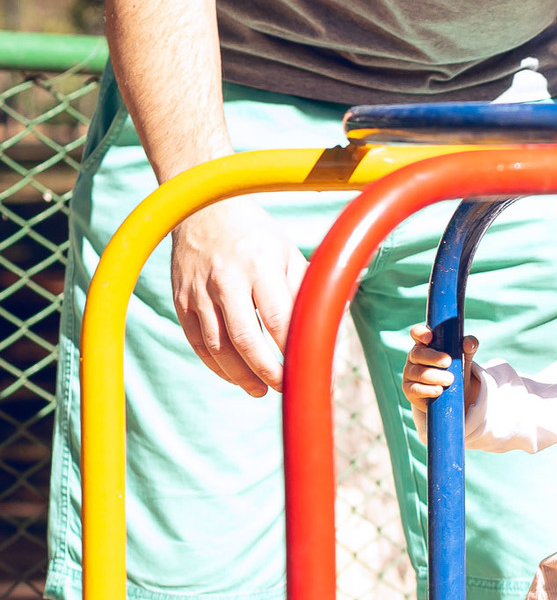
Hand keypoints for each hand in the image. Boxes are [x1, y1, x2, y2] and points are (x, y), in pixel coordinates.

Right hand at [171, 199, 306, 396]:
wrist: (205, 208)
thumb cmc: (258, 236)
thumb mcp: (288, 253)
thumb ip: (308, 288)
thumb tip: (332, 321)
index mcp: (261, 266)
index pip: (279, 319)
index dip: (293, 352)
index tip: (307, 371)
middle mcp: (227, 279)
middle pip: (246, 339)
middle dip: (267, 372)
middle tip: (283, 388)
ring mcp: (200, 291)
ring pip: (218, 347)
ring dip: (240, 376)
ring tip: (259, 390)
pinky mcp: (182, 299)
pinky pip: (198, 342)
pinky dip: (216, 365)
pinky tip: (234, 376)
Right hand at [402, 324, 480, 409]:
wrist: (451, 393)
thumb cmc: (454, 368)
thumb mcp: (464, 356)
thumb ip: (469, 346)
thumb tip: (469, 344)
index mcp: (424, 343)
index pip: (416, 333)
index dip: (420, 333)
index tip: (429, 337)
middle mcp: (414, 357)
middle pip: (417, 354)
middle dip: (433, 358)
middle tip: (447, 362)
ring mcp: (410, 373)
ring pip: (418, 373)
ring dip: (434, 376)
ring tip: (450, 379)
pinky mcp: (410, 389)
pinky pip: (416, 389)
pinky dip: (428, 390)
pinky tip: (438, 390)